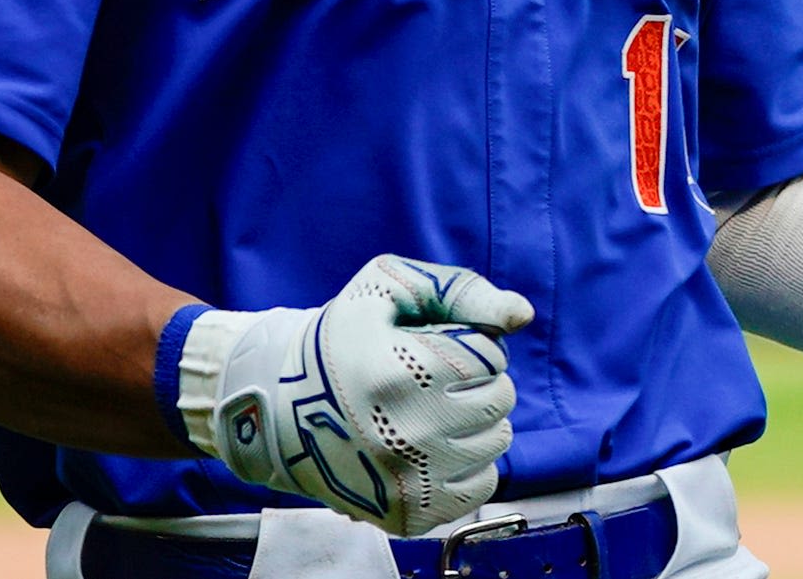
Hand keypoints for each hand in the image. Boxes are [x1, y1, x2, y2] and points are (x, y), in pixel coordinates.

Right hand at [175, 255, 534, 533]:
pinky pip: (483, 484)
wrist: (282, 410)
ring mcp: (411, 480)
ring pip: (497, 440)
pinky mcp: (412, 514)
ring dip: (473, 421)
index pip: (491, 355)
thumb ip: (459, 288)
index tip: (429, 348)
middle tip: (430, 380)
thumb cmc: (342, 341)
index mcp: (403, 371)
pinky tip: (430, 447)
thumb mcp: (385, 288)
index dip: (466, 344)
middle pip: (500, 397)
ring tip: (428, 411)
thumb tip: (520, 314)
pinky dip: (466, 463)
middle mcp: (409, 432)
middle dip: (474, 381)